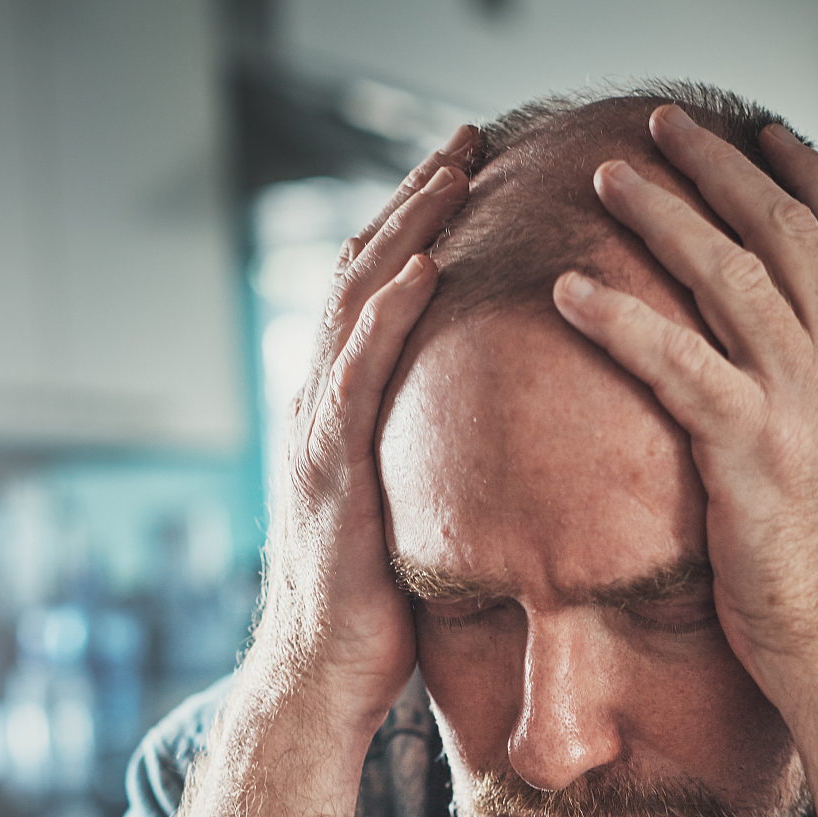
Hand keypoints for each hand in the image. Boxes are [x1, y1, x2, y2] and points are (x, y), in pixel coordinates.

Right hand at [252, 127, 478, 738]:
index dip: (418, 228)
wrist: (321, 679)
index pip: (377, 295)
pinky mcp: (330, 474)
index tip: (470, 172)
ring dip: (404, 230)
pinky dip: (384, 318)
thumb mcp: (411, 516)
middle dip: (414, 201)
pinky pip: (356, 379)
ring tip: (453, 170)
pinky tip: (422, 270)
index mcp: (340, 412)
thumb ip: (436, 465)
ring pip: (353, 305)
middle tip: (469, 137)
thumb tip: (501, 446)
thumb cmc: (374, 612)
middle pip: (362, 273)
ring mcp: (317, 435)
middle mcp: (318, 406)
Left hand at [551, 106, 817, 727]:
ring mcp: (812, 408)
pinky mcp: (755, 454)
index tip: (767, 131)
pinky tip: (567, 291)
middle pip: (789, 232)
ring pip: (731, 276)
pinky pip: (674, 362)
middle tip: (666, 123)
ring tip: (607, 175)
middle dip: (724, 167)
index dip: (807, 177)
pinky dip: (618, 318)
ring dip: (663, 215)